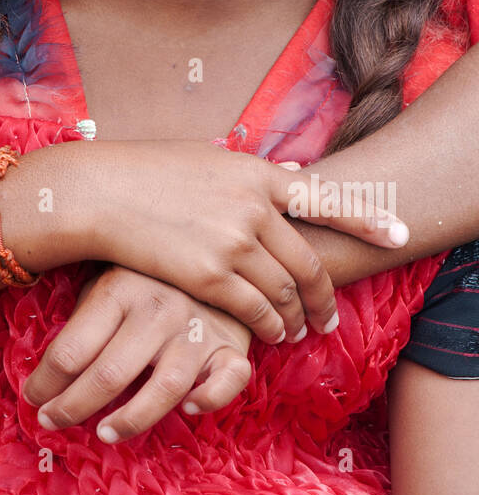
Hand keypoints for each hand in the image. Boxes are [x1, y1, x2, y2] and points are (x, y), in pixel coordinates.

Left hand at [23, 266, 252, 442]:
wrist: (211, 247)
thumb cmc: (147, 273)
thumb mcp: (109, 279)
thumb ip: (86, 318)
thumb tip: (47, 371)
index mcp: (119, 290)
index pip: (71, 350)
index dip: (44, 382)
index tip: (32, 399)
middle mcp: (157, 310)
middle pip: (108, 374)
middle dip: (72, 407)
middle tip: (51, 422)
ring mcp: (197, 328)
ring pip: (165, 386)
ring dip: (132, 418)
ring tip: (105, 433)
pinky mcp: (232, 344)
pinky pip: (230, 378)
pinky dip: (212, 397)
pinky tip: (190, 409)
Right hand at [84, 140, 406, 342]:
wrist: (98, 192)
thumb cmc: (144, 172)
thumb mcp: (205, 158)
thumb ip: (251, 175)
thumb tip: (297, 177)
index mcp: (256, 172)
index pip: (326, 198)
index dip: (367, 219)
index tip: (396, 235)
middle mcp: (253, 206)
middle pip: (307, 262)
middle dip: (322, 297)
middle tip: (327, 318)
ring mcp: (233, 241)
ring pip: (284, 292)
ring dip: (295, 318)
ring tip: (295, 333)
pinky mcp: (210, 274)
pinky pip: (256, 310)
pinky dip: (268, 328)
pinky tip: (269, 337)